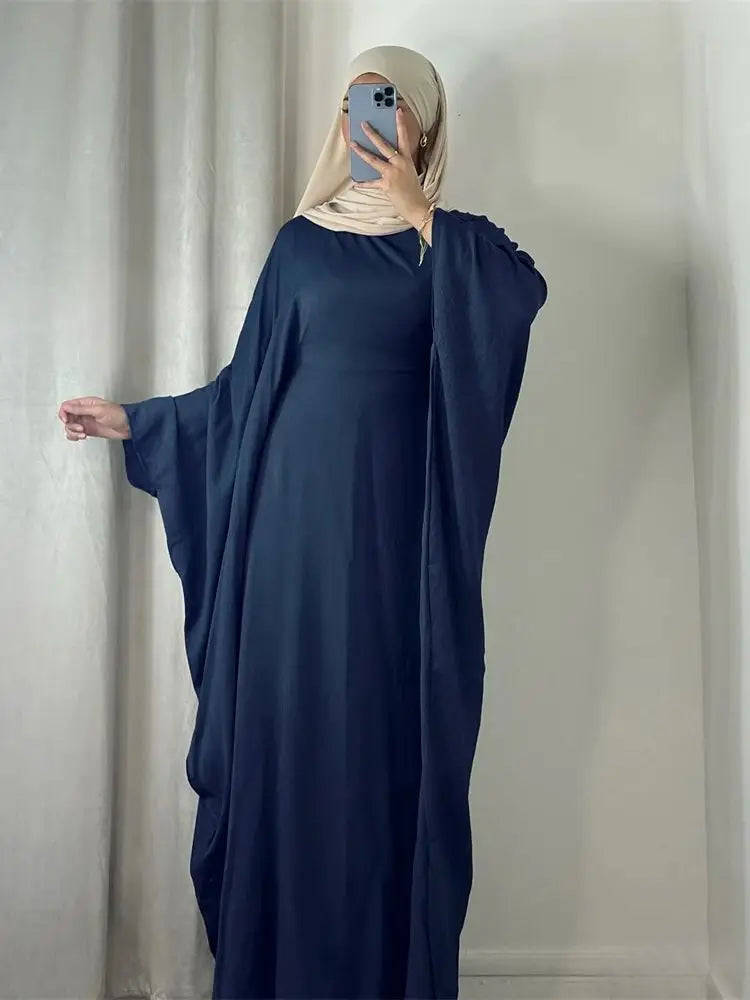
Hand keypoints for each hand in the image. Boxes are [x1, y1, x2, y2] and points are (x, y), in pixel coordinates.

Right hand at [58, 396, 130, 440]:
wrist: (128, 427)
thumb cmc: (118, 415)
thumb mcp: (99, 410)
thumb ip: (81, 409)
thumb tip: (67, 407)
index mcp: (86, 403)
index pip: (67, 406)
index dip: (64, 413)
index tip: (67, 420)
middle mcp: (84, 412)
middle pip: (67, 417)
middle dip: (70, 424)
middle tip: (80, 428)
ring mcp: (86, 422)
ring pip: (70, 426)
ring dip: (73, 431)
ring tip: (83, 433)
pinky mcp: (89, 430)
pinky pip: (75, 433)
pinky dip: (75, 436)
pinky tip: (82, 436)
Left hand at [349, 108, 430, 229]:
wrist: (417, 206)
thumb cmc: (413, 190)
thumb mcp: (409, 172)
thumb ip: (399, 163)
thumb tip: (384, 157)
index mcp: (406, 159)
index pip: (403, 138)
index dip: (400, 124)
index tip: (397, 111)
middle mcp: (399, 164)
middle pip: (384, 145)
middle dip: (372, 134)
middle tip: (363, 124)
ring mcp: (392, 174)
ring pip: (374, 160)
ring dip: (361, 152)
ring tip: (353, 144)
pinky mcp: (386, 185)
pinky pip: (371, 183)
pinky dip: (363, 183)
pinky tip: (355, 182)